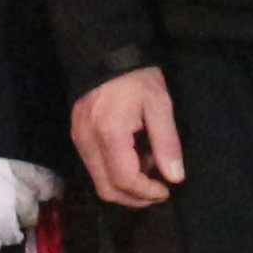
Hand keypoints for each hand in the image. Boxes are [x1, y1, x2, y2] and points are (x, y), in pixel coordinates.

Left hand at [0, 150, 55, 252]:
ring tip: (24, 216)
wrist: (5, 106)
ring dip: (26, 218)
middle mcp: (2, 194)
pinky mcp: (46, 174)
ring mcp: (25, 186)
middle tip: (10, 235)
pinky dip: (46, 195)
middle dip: (8, 236)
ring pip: (30, 215)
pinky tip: (41, 191)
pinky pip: (50, 194)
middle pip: (8, 228)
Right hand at [71, 69, 182, 211]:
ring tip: (148, 169)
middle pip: (106, 189)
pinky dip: (114, 173)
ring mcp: (78, 140)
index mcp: (109, 133)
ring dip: (125, 186)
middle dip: (134, 198)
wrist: (105, 55)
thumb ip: (167, 143)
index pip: (124, 180)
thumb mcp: (160, 105)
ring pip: (98, 182)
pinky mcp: (76, 137)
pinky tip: (133, 159)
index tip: (166, 190)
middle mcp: (87, 142)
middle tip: (157, 191)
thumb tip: (175, 178)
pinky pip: (94, 168)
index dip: (146, 192)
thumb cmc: (137, 79)